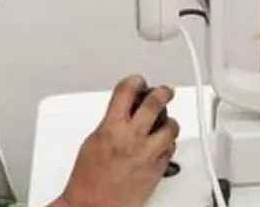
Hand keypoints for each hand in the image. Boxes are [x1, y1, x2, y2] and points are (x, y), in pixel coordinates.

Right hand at [60, 76, 178, 206]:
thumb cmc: (88, 179)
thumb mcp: (93, 140)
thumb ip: (112, 122)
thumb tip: (125, 110)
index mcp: (112, 128)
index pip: (126, 91)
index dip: (135, 80)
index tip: (139, 81)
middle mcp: (132, 138)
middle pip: (155, 103)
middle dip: (163, 92)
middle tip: (165, 91)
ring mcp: (148, 153)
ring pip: (171, 127)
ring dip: (170, 122)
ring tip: (166, 122)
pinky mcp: (158, 169)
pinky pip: (171, 149)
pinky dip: (168, 144)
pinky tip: (161, 144)